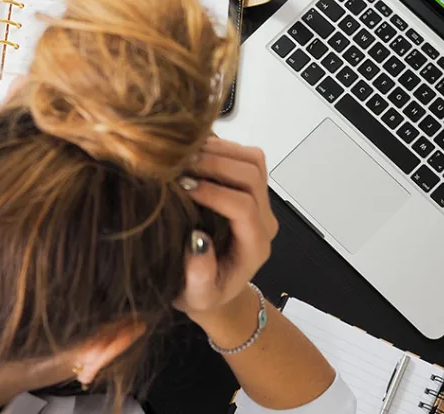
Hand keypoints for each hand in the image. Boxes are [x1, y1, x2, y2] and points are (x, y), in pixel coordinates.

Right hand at [173, 138, 278, 322]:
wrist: (218, 287)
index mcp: (254, 246)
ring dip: (220, 151)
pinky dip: (222, 147)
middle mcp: (264, 220)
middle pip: (252, 176)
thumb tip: (197, 240)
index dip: (215, 193)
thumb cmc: (204, 294)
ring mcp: (261, 202)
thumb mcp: (196, 297)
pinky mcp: (251, 189)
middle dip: (216, 164)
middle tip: (180, 164)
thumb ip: (199, 277)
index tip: (183, 187)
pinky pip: (246, 158)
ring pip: (253, 161)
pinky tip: (194, 153)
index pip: (244, 207)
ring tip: (185, 154)